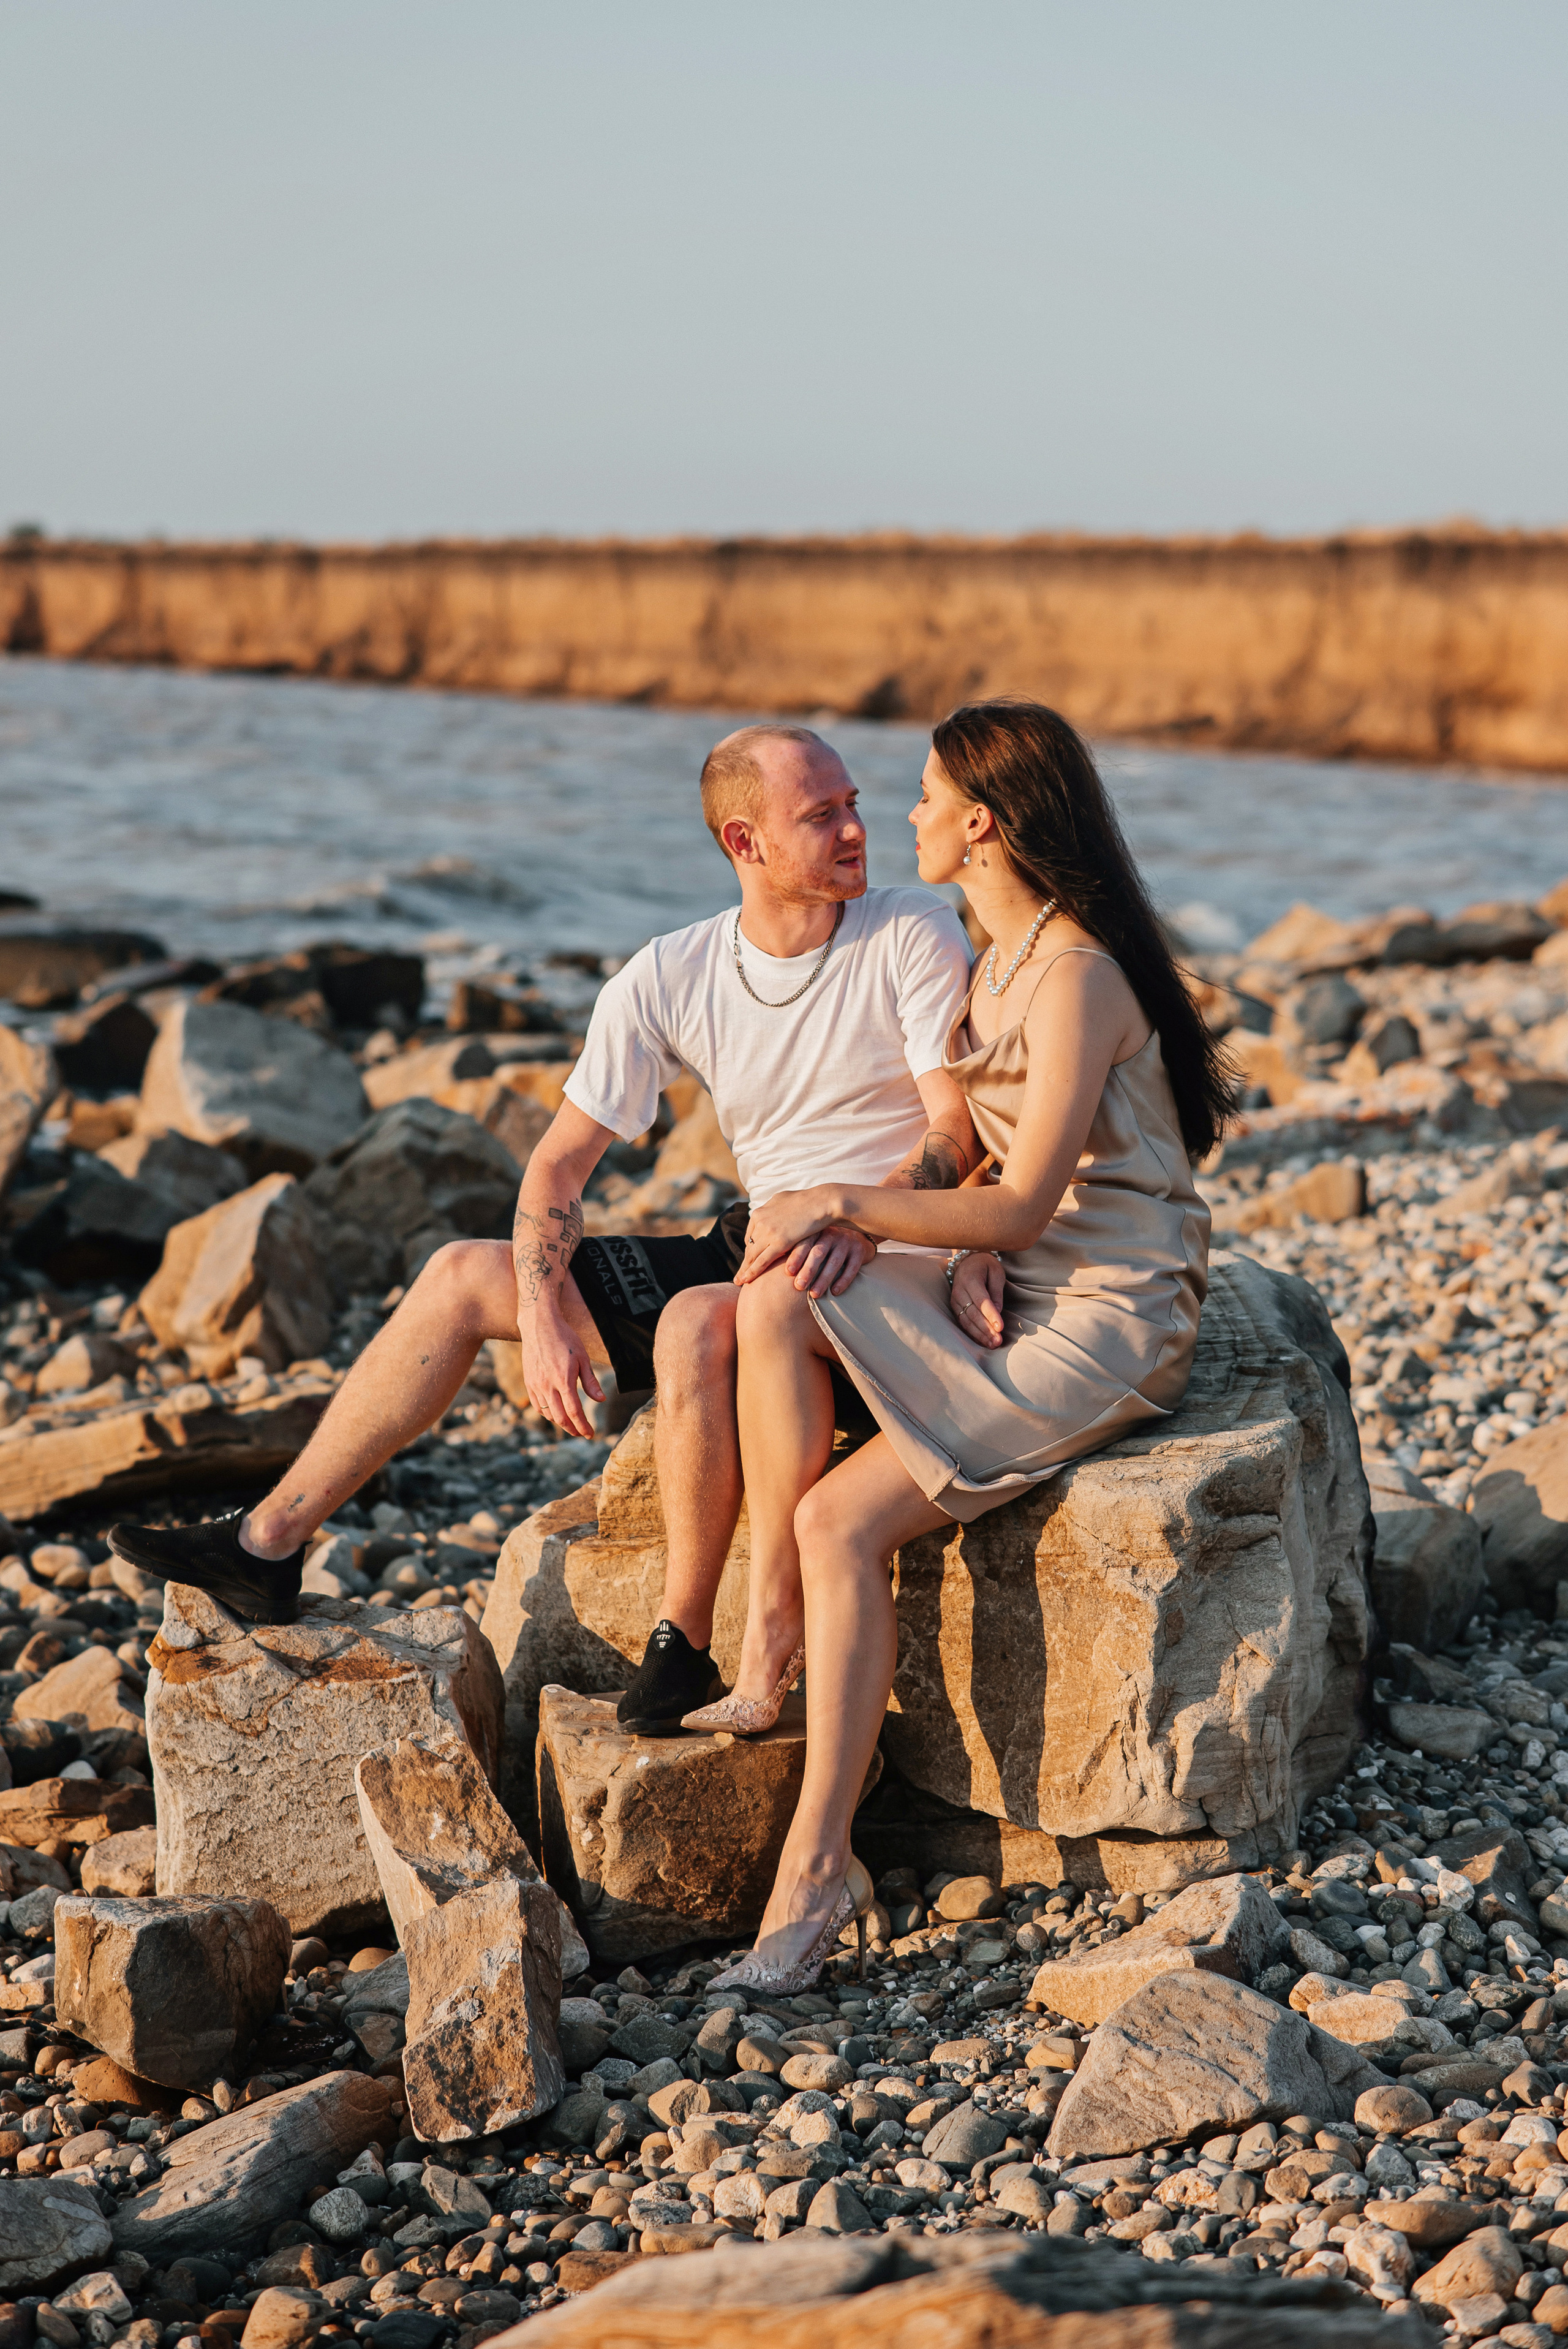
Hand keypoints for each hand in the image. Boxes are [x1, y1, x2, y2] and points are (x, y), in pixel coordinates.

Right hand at [518, 1304, 604, 1439]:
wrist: (539, 1326)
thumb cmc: (565, 1339)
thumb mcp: (583, 1358)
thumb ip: (590, 1381)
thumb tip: (601, 1400)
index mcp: (563, 1380)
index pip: (574, 1412)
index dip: (583, 1426)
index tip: (590, 1434)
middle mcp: (547, 1385)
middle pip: (560, 1417)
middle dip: (572, 1429)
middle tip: (582, 1433)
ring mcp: (536, 1385)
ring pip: (547, 1413)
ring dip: (560, 1423)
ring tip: (571, 1424)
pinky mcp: (528, 1382)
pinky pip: (536, 1405)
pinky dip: (547, 1414)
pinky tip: (555, 1413)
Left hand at [733, 1187, 839, 1283]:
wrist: (821, 1201)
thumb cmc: (809, 1201)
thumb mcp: (784, 1200)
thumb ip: (775, 1209)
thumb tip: (772, 1211)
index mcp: (761, 1212)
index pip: (752, 1235)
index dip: (752, 1249)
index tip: (752, 1259)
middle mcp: (761, 1221)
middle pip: (750, 1246)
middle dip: (745, 1261)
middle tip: (739, 1275)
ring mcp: (768, 1232)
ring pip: (752, 1255)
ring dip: (745, 1269)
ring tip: (740, 1281)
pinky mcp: (779, 1242)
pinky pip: (762, 1261)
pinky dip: (752, 1272)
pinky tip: (746, 1280)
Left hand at [783, 1221, 876, 1298]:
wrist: (857, 1234)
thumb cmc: (825, 1241)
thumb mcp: (812, 1237)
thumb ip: (794, 1245)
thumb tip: (767, 1261)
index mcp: (816, 1231)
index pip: (804, 1243)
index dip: (796, 1257)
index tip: (788, 1272)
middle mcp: (831, 1234)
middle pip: (818, 1252)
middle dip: (808, 1270)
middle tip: (798, 1286)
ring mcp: (846, 1242)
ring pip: (835, 1262)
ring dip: (824, 1279)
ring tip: (814, 1294)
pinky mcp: (859, 1251)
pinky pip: (852, 1267)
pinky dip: (844, 1280)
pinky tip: (835, 1292)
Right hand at [949, 1252, 1004, 1347]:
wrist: (967, 1261)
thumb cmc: (985, 1265)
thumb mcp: (996, 1271)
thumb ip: (997, 1291)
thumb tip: (998, 1311)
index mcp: (971, 1279)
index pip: (981, 1301)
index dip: (991, 1315)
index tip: (1000, 1328)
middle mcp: (959, 1291)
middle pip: (973, 1314)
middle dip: (986, 1329)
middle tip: (998, 1341)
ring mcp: (955, 1300)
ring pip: (966, 1321)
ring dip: (980, 1335)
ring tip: (993, 1344)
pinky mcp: (954, 1307)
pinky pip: (962, 1322)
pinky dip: (973, 1333)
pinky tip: (982, 1341)